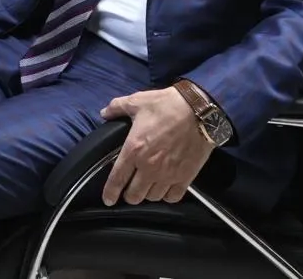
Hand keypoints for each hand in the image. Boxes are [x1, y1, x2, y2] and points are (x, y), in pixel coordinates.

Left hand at [99, 87, 213, 205]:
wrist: (199, 111)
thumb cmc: (166, 105)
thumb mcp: (137, 101)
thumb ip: (116, 107)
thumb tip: (104, 113)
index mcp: (133, 149)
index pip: (117, 178)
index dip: (110, 193)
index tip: (107, 200)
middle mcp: (149, 167)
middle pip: (134, 195)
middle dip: (129, 195)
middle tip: (130, 189)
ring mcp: (168, 175)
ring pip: (152, 198)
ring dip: (148, 194)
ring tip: (147, 186)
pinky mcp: (185, 178)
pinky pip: (172, 197)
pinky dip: (167, 196)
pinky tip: (165, 189)